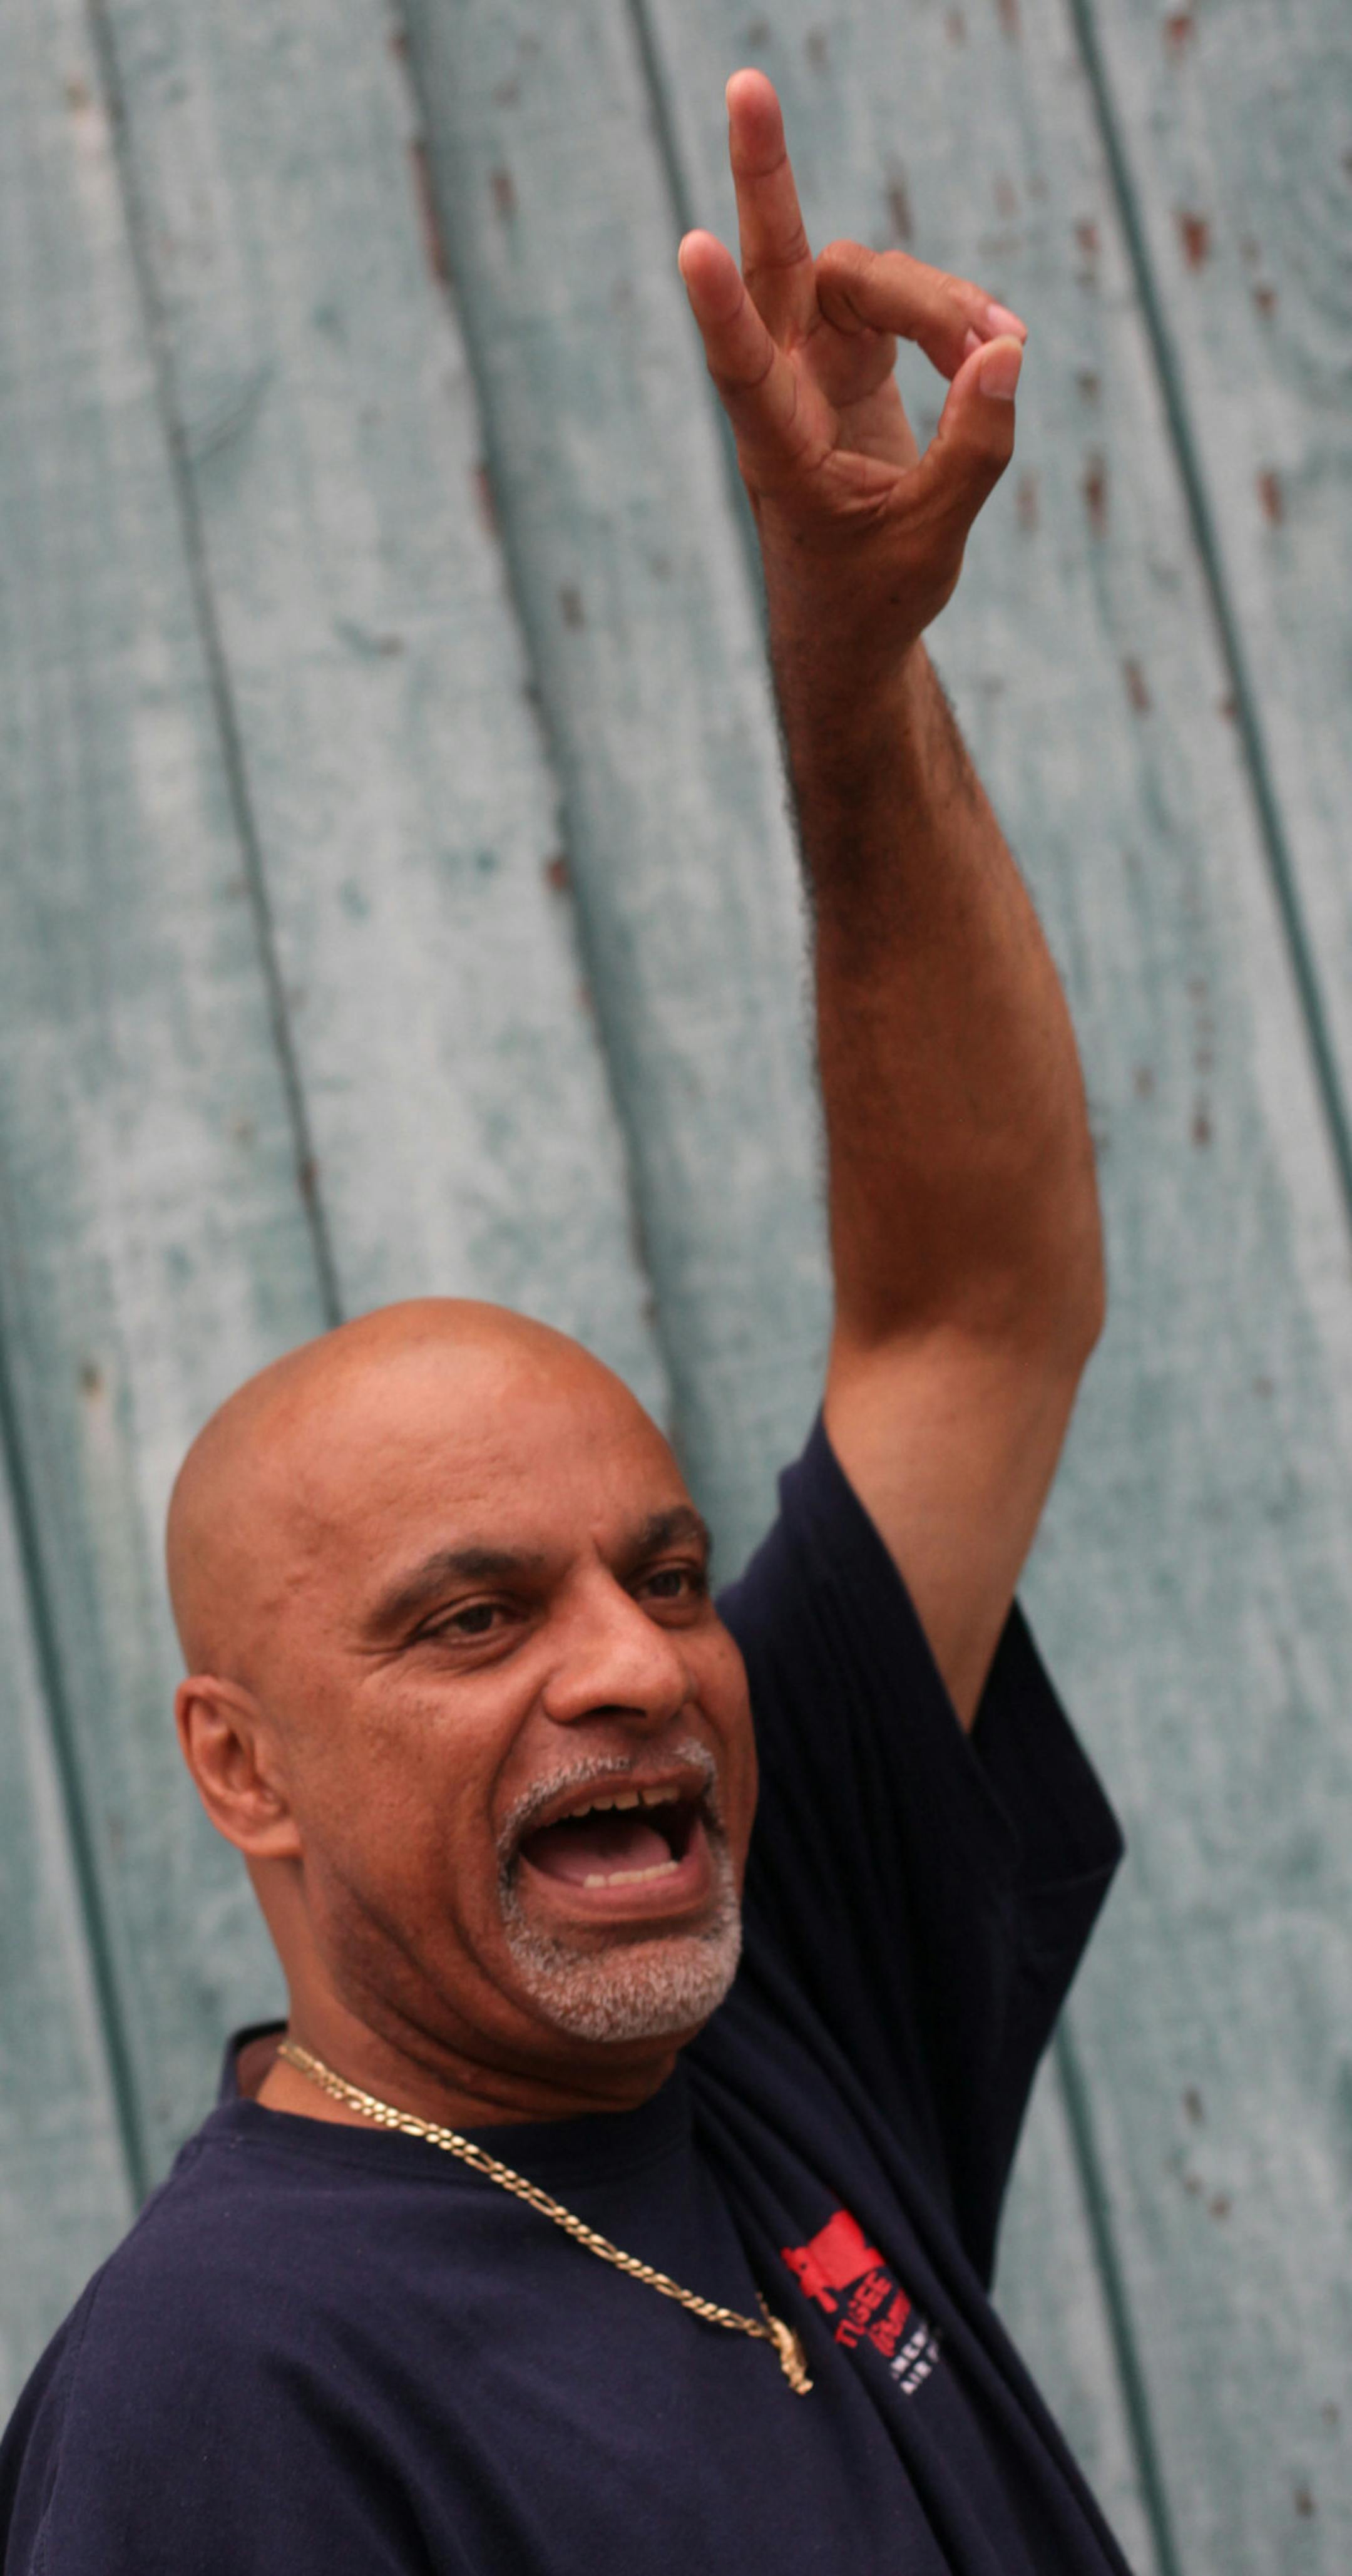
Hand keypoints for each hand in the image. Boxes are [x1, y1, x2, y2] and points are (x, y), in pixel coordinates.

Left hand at [678, 70, 1026, 659]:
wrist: (853, 626)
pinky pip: (900, 304)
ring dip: (938, 300)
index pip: (745, 371)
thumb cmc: (873, 594)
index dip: (722, 312)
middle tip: (745, 85)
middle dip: (760, 176)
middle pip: (774, 265)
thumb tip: (1005, 352)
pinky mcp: (852, 363)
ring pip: (866, 281)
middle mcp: (788, 393)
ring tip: (1004, 345)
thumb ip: (974, 449)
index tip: (690, 249)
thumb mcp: (933, 539)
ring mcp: (817, 368)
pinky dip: (950, 317)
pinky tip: (995, 348)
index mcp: (782, 453)